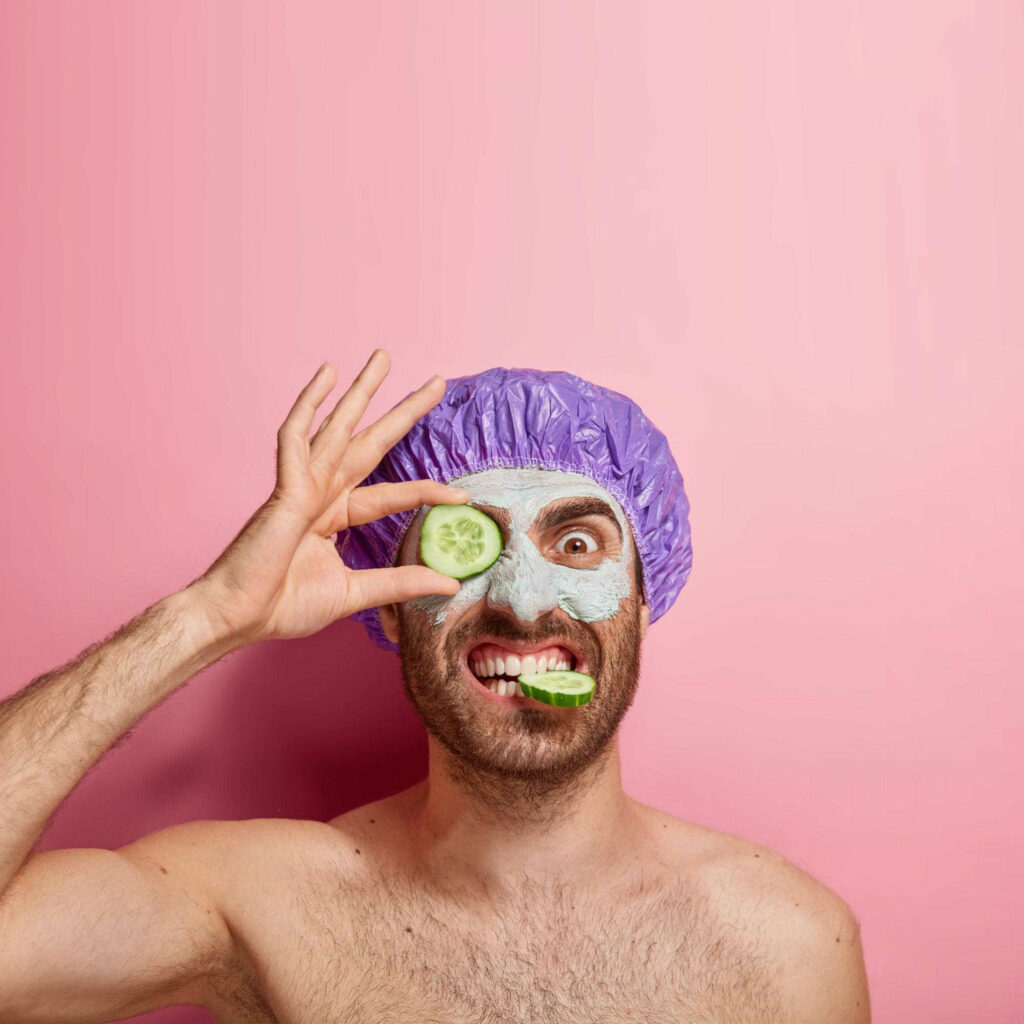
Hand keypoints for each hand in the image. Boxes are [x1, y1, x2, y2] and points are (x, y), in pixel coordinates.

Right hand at [190, 350, 467, 643]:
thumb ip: (401, 582)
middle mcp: (321, 494)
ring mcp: (301, 486)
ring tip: (384, 358)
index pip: (390, 494)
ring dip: (361, 392)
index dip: (426, 491)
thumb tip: (451, 584)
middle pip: (370, 443)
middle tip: (435, 382)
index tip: (462, 496)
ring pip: (337, 428)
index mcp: (334, 516)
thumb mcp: (357, 592)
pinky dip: (310, 404)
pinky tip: (327, 375)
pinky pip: (297, 437)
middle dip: (402, 412)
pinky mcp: (285, 488)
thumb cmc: (283, 606)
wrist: (238, 617)